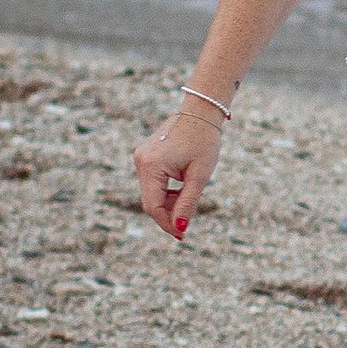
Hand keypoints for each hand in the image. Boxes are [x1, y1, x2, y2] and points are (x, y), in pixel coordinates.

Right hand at [134, 98, 226, 238]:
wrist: (202, 112)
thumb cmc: (205, 142)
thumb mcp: (200, 176)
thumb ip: (187, 203)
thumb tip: (179, 229)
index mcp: (152, 166)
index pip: (153, 206)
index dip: (167, 223)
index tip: (181, 235)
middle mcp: (141, 161)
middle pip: (149, 201)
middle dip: (167, 215)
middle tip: (185, 226)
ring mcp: (141, 157)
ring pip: (150, 192)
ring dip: (167, 202)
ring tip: (188, 202)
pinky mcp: (145, 156)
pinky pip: (152, 181)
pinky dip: (165, 190)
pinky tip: (181, 190)